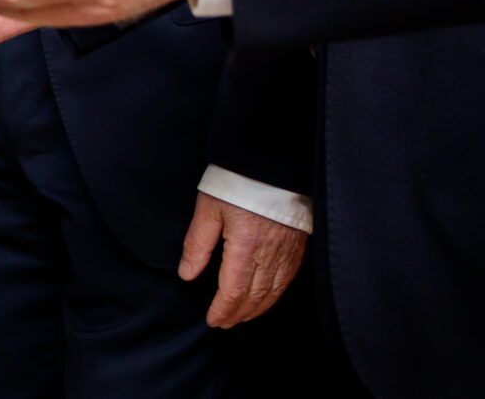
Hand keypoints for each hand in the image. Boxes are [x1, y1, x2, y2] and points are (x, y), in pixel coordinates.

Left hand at [179, 192, 306, 326]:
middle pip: (254, 296)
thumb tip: (187, 274)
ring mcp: (286, 252)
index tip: (212, 320)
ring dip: (256, 309)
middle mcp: (269, 253)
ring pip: (272, 292)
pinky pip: (287, 280)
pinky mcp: (297, 247)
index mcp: (245, 245)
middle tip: (223, 323)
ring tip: (241, 317)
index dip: (222, 310)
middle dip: (237, 314)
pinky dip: (274, 295)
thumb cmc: (238, 182)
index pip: (233, 291)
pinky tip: (266, 299)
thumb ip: (197, 244)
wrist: (273, 162)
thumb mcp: (208, 208)